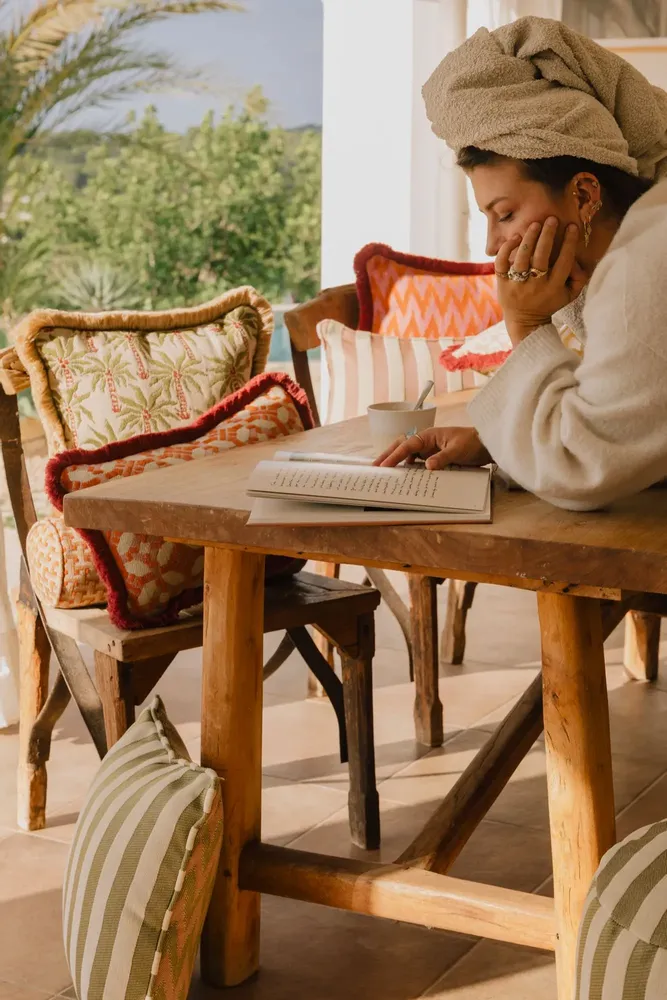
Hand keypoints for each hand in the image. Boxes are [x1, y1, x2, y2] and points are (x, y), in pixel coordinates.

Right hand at [374, 426, 491, 469]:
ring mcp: (430, 448)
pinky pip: (417, 460)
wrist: (486, 444)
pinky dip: (408, 466)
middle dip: (388, 455)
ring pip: (408, 453)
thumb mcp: (458, 450)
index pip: (408, 445)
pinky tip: (404, 474)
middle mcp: (427, 440)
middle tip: (374, 466)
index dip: (395, 455)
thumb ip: (443, 458)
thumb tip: (426, 466)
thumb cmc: (473, 443)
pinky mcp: (434, 456)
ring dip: (396, 460)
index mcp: (430, 435)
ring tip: (384, 471)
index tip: (384, 465)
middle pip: (402, 446)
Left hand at [496, 217, 587, 343]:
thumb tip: (579, 260)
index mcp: (554, 287)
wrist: (525, 321)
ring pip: (522, 257)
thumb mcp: (569, 295)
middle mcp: (536, 285)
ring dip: (529, 238)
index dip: (569, 243)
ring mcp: (517, 285)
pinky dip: (506, 249)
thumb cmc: (549, 303)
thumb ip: (579, 278)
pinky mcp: (502, 284)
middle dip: (548, 235)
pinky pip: (501, 264)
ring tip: (535, 224)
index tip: (572, 227)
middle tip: (552, 219)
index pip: (564, 261)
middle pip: (542, 256)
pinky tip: (515, 238)